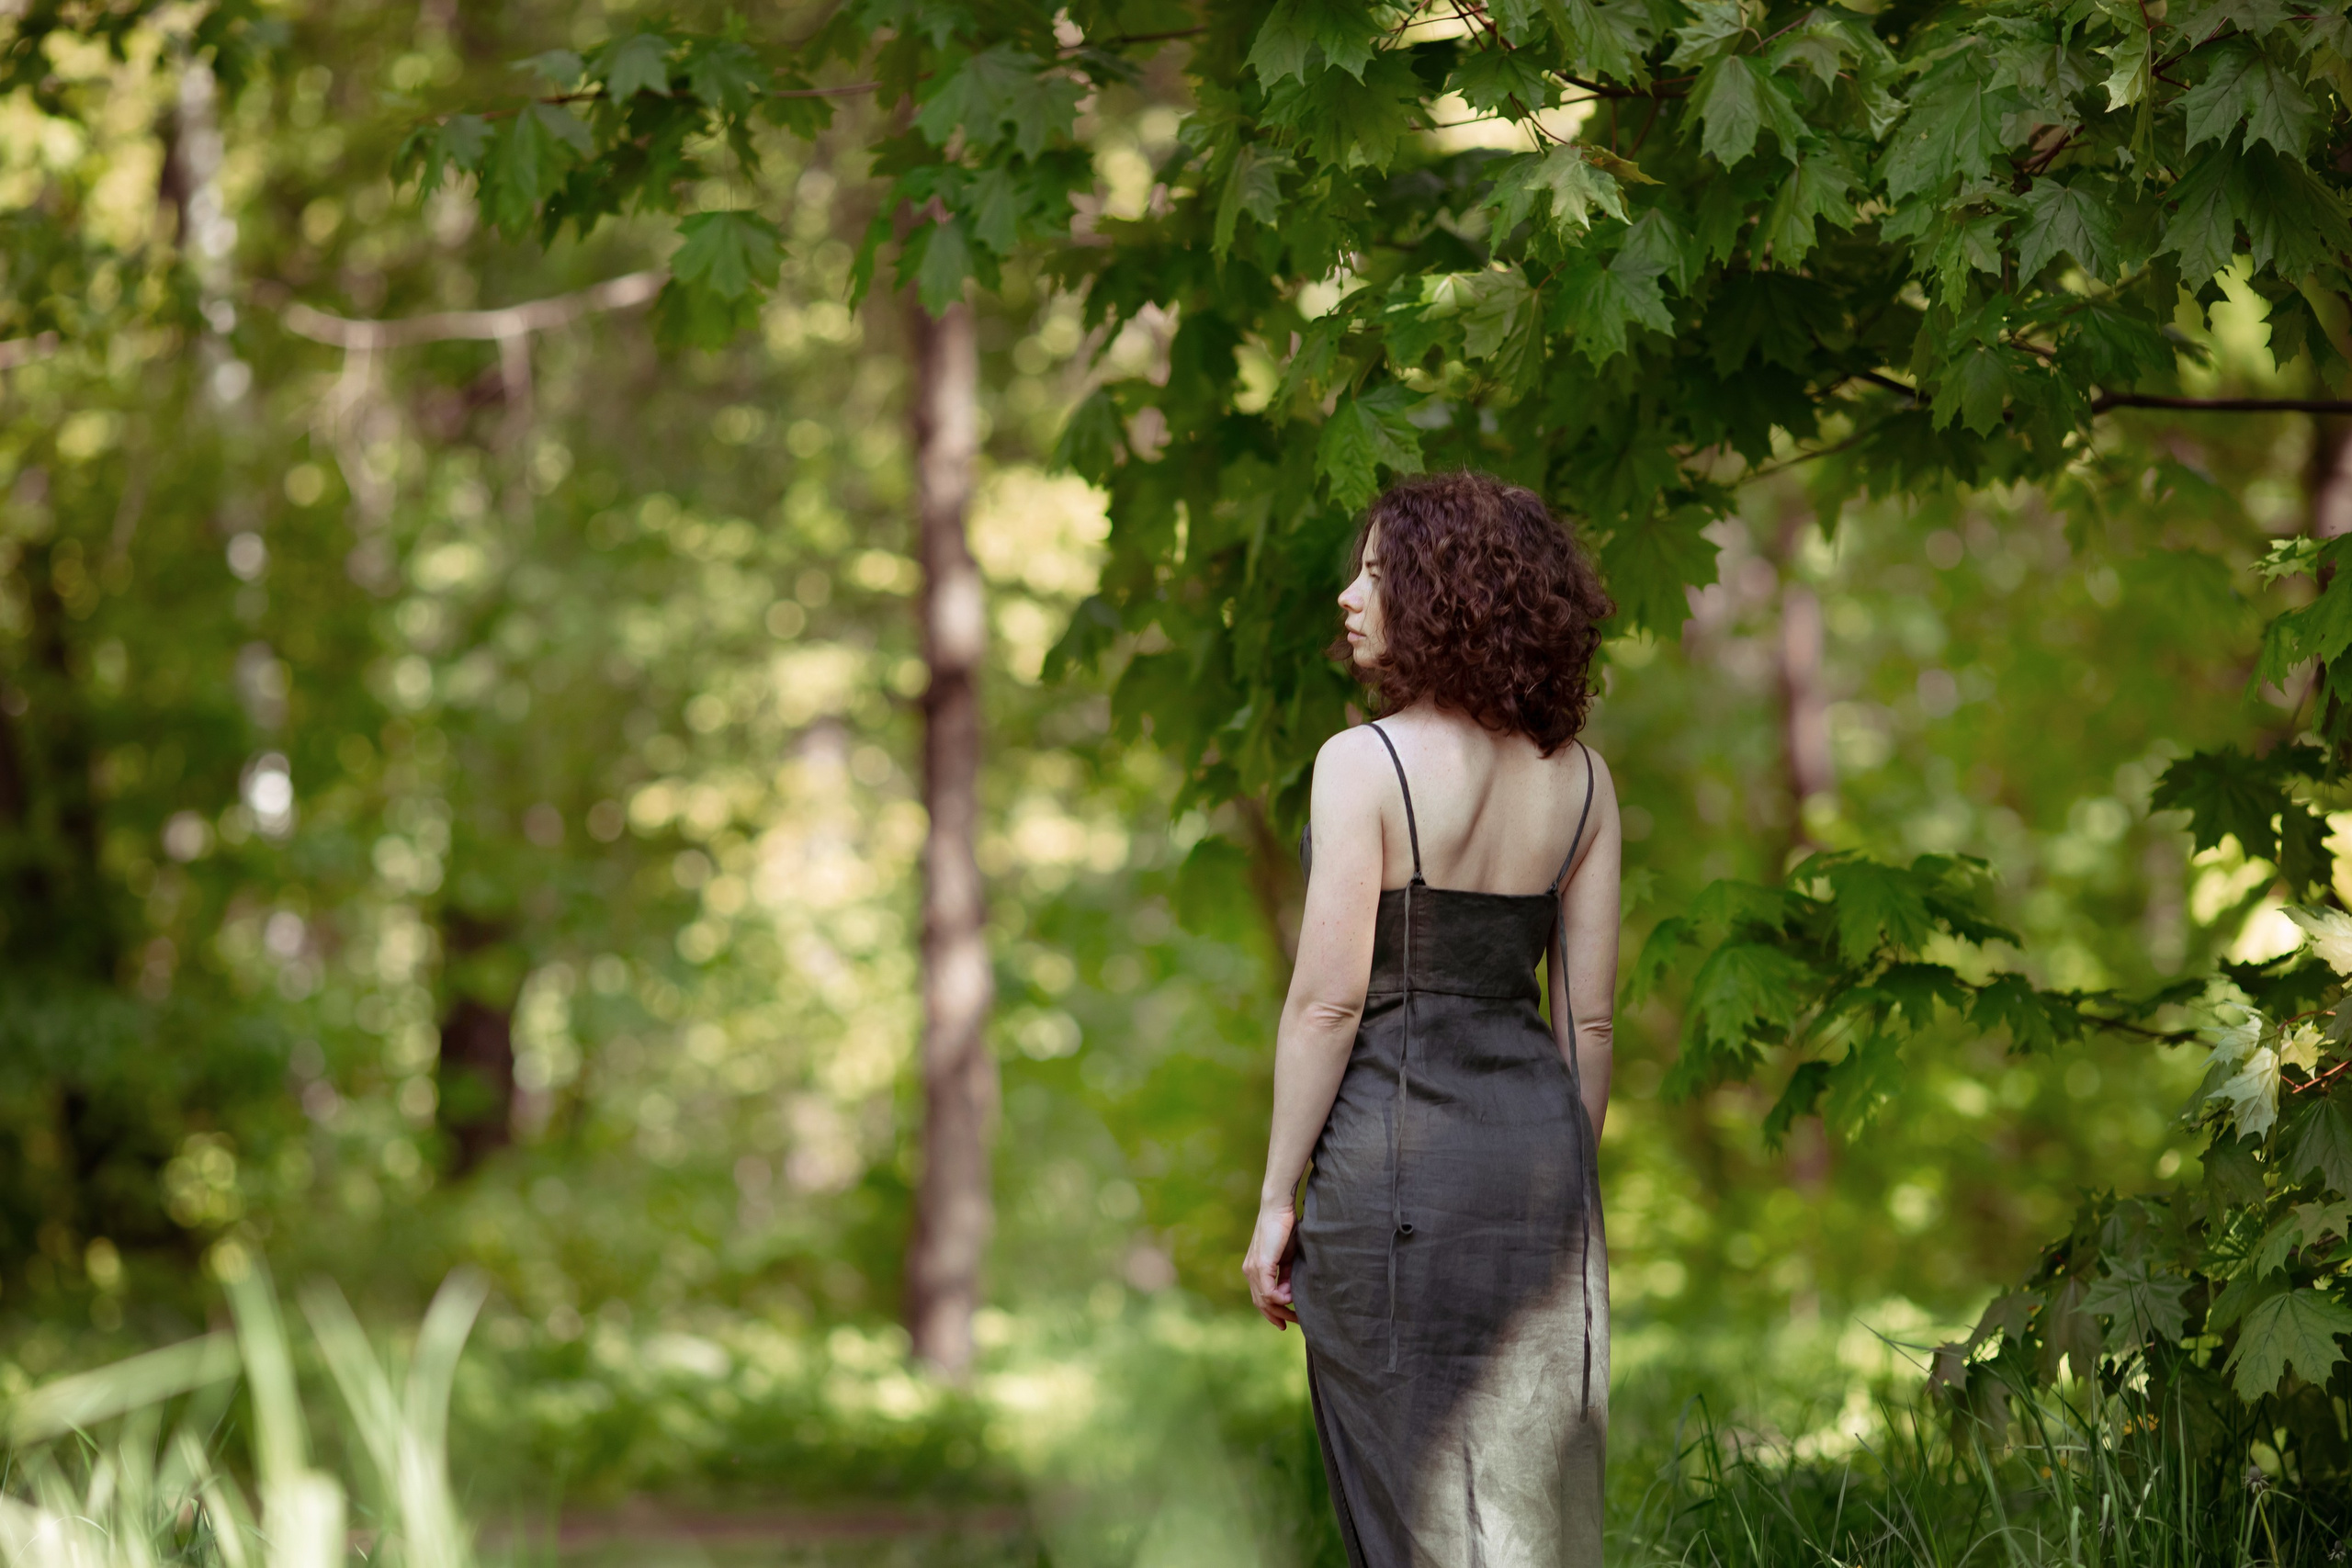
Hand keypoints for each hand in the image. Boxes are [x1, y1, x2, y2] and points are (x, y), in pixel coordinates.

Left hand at [1242, 1201, 1297, 1329]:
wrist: (1279, 1208)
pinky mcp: (1261, 1265)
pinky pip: (1268, 1292)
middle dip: (1277, 1316)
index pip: (1260, 1297)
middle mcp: (1250, 1271)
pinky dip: (1281, 1299)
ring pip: (1263, 1301)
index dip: (1272, 1312)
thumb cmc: (1285, 1227)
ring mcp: (1253, 1269)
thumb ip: (1286, 1274)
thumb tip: (1290, 1291)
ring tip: (1297, 1313)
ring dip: (1281, 1310)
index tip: (1287, 1321)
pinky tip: (1292, 1297)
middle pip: (1260, 1303)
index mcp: (1254, 1268)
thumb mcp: (1287, 1256)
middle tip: (1293, 1323)